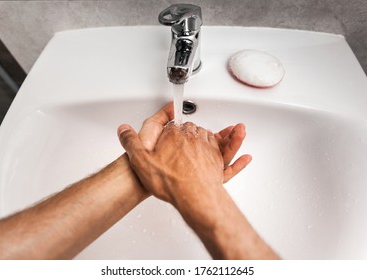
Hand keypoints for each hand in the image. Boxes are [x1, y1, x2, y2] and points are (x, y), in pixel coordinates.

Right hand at [118, 120, 250, 218]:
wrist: (193, 196)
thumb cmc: (170, 180)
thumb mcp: (141, 161)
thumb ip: (131, 142)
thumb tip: (123, 129)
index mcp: (174, 134)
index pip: (173, 124)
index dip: (170, 128)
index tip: (169, 129)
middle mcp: (192, 138)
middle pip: (191, 129)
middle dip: (187, 132)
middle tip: (186, 136)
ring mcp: (207, 148)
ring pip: (209, 137)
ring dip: (210, 135)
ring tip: (213, 135)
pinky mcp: (217, 160)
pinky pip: (227, 151)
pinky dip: (232, 148)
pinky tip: (243, 154)